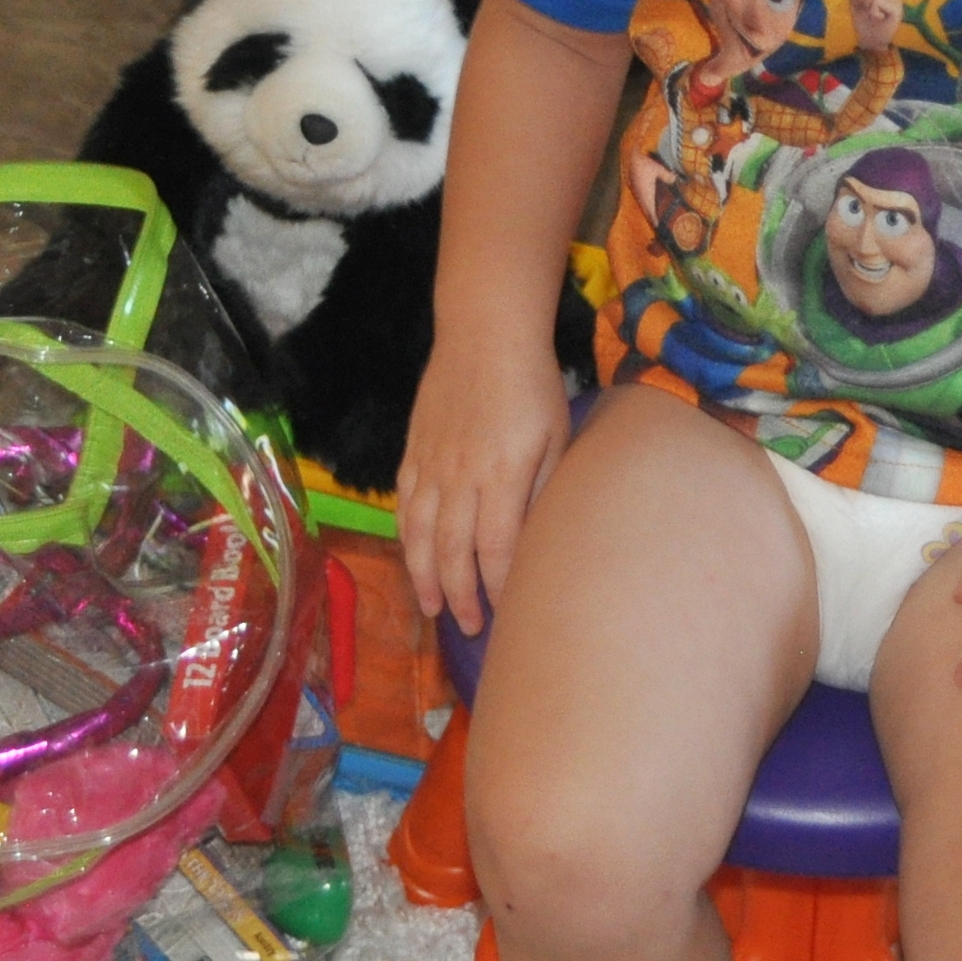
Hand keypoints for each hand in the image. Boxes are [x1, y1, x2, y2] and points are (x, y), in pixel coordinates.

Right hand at [397, 334, 569, 631]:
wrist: (485, 333)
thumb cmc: (533, 385)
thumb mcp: (557, 436)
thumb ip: (546, 489)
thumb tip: (539, 540)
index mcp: (503, 474)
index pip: (495, 548)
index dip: (497, 587)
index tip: (505, 612)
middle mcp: (461, 476)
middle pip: (453, 552)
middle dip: (459, 596)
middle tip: (468, 627)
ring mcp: (431, 465)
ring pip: (420, 535)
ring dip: (425, 578)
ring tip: (432, 609)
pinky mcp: (412, 452)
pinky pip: (404, 506)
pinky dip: (406, 539)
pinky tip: (413, 559)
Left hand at [846, 0, 901, 50]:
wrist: (871, 43)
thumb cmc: (864, 25)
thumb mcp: (856, 6)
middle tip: (865, 9)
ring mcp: (895, 2)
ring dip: (867, 5)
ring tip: (872, 15)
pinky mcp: (897, 10)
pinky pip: (878, 2)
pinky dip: (873, 11)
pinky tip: (878, 18)